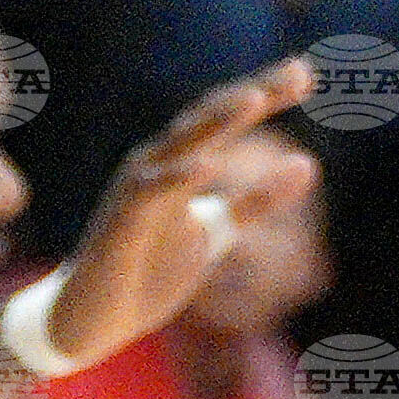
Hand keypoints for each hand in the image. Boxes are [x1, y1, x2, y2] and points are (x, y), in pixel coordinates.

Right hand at [43, 59, 319, 368]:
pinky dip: (177, 175)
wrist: (89, 329)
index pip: (227, 117)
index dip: (266, 92)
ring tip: (256, 99)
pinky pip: (148, 193)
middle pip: (209, 116)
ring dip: (216, 119)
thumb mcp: (215, 234)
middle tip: (298, 70)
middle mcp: (157, 165)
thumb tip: (309, 163)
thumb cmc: (147, 274)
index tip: (307, 72)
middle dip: (252, 91)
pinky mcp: (118, 224)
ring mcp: (135, 191)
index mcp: (180, 164)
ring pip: (178, 144)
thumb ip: (256, 201)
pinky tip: (209, 164)